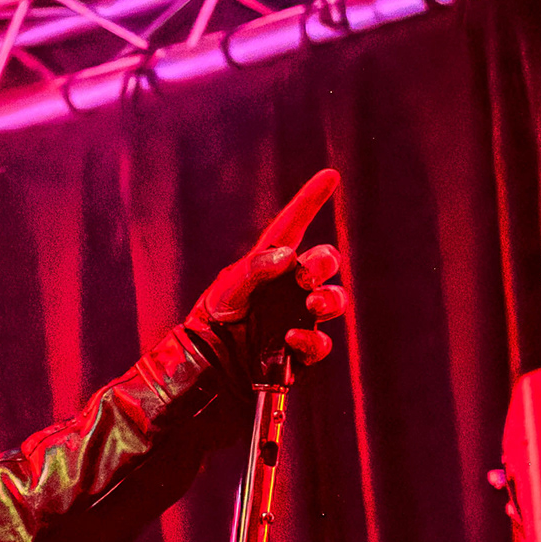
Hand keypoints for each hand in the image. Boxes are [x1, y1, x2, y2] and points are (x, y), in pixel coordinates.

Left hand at [190, 169, 346, 376]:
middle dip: (322, 263)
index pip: (293, 227)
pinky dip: (312, 340)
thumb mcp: (227, 288)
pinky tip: (292, 337)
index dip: (310, 201)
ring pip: (333, 299)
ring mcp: (299, 316)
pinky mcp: (300, 350)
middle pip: (324, 262)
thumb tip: (288, 258)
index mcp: (271, 264)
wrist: (207, 364)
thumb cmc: (214, 320)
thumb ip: (255, 269)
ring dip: (329, 299)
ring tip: (312, 304)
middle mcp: (290, 287)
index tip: (329, 176)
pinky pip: (320, 342)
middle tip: (305, 275)